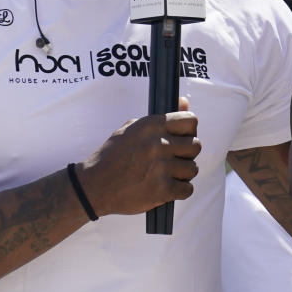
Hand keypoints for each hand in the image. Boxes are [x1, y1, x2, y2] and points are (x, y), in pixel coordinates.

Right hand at [75, 97, 199, 216]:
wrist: (95, 185)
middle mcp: (159, 144)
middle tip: (173, 159)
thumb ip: (162, 117)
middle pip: (195, 145)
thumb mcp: (133, 128)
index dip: (189, 131)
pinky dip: (180, 191)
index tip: (181, 138)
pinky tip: (167, 188)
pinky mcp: (162, 190)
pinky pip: (188, 189)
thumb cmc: (114, 155)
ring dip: (183, 174)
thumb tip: (184, 100)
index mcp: (152, 126)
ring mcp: (161, 167)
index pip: (191, 120)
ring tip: (168, 174)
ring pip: (193, 168)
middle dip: (187, 154)